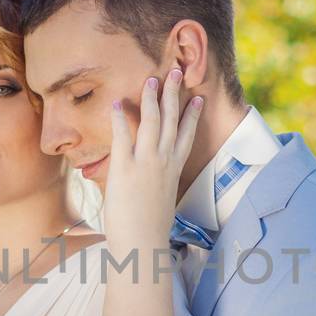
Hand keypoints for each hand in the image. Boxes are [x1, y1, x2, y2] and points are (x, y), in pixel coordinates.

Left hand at [103, 66, 203, 261]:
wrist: (142, 244)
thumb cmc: (149, 230)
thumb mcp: (158, 203)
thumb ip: (156, 188)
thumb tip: (151, 187)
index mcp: (173, 171)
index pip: (186, 137)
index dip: (192, 116)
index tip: (198, 99)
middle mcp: (163, 163)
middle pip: (171, 121)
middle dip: (174, 94)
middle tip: (177, 72)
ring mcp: (145, 164)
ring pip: (152, 123)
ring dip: (151, 98)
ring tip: (152, 79)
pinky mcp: (125, 169)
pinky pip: (122, 137)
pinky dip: (120, 119)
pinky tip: (117, 103)